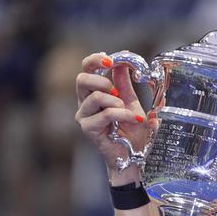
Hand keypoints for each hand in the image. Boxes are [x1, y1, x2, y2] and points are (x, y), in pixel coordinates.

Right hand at [75, 52, 152, 179]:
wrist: (134, 156)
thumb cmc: (131, 133)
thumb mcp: (131, 103)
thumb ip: (124, 84)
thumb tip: (122, 62)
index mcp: (93, 93)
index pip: (86, 69)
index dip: (95, 60)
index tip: (111, 59)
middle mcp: (84, 103)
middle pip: (81, 79)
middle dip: (102, 79)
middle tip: (117, 90)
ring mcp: (84, 116)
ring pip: (94, 96)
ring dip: (116, 101)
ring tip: (126, 109)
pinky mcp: (88, 129)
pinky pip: (105, 114)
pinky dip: (123, 114)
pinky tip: (134, 119)